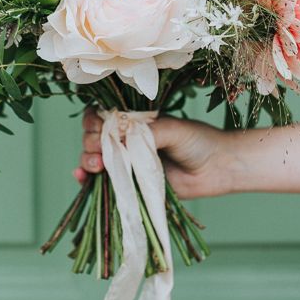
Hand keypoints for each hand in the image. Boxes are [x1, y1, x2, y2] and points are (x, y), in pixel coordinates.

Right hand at [76, 107, 234, 198]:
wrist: (217, 168)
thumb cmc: (198, 141)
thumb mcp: (172, 129)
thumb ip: (147, 133)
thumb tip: (118, 138)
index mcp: (135, 120)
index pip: (102, 115)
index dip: (94, 121)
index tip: (99, 128)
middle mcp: (126, 139)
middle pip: (93, 137)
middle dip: (90, 143)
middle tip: (100, 151)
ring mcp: (127, 161)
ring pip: (93, 158)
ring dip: (87, 161)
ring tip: (96, 167)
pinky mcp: (130, 183)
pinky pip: (103, 182)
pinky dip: (87, 179)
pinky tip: (82, 179)